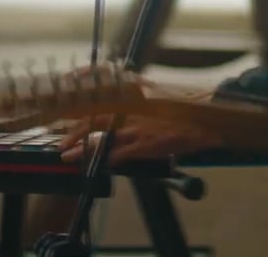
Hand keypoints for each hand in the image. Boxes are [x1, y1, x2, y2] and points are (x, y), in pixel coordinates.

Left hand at [56, 114, 222, 164]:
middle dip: (76, 133)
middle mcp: (133, 113)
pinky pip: (123, 152)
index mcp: (134, 104)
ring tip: (69, 157)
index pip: (102, 108)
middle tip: (62, 145)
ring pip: (105, 138)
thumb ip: (137, 114)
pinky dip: (109, 158)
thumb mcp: (156, 109)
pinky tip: (100, 164)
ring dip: (85, 149)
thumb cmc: (182, 115)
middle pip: (97, 121)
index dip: (82, 116)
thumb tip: (118, 123)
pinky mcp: (148, 144)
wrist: (205, 121)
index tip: (66, 124)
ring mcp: (139, 129)